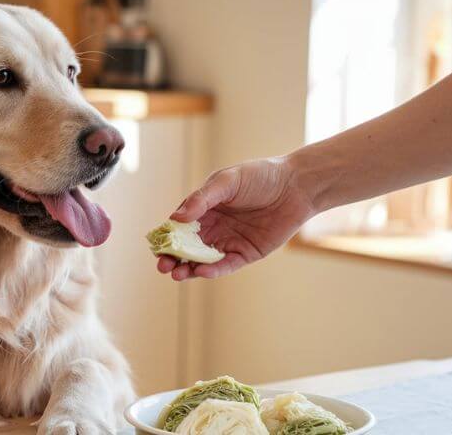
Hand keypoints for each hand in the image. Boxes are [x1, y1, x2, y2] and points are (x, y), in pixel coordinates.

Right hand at [158, 157, 316, 279]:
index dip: (166, 238)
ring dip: (188, 269)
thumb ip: (202, 199)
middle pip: (186, 248)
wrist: (296, 186)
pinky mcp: (245, 253)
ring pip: (202, 260)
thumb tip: (176, 218)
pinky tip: (202, 271)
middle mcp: (213, 227)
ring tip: (177, 274)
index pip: (178, 227)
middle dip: (172, 258)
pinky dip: (213, 270)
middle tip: (163, 266)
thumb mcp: (226, 181)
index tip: (155, 247)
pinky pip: (226, 265)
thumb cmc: (260, 176)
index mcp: (204, 208)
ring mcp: (228, 242)